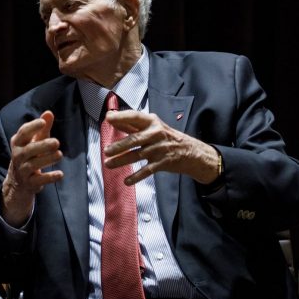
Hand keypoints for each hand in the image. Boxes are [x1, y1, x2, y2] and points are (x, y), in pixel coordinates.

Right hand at [0, 111, 63, 226]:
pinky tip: (60, 174)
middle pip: (28, 150)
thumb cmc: (30, 156)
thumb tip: (49, 113)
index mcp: (18, 143)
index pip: (23, 133)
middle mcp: (18, 156)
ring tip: (60, 154)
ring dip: (47, 159)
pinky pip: (39, 181)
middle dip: (42, 145)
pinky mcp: (30, 183)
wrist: (18, 183)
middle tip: (57, 142)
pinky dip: (49, 177)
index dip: (32, 127)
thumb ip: (42, 128)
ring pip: (33, 165)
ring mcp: (22, 171)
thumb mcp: (35, 141)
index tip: (43, 122)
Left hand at [102, 110, 219, 184]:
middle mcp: (156, 134)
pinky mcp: (163, 162)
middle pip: (135, 139)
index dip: (121, 117)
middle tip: (106, 150)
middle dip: (119, 146)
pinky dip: (136, 176)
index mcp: (152, 122)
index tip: (109, 118)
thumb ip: (132, 125)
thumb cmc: (167, 137)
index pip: (135, 117)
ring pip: (137, 155)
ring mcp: (159, 149)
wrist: (192, 152)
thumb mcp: (152, 127)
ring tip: (108, 164)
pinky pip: (147, 170)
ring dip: (121, 160)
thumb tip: (112, 118)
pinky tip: (126, 181)